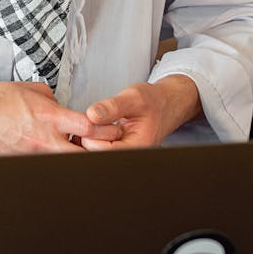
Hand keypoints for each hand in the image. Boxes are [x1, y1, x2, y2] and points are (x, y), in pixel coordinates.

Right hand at [0, 81, 121, 162]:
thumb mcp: (30, 89)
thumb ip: (52, 100)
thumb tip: (61, 107)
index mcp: (49, 117)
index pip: (90, 127)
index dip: (105, 130)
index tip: (107, 128)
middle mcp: (43, 141)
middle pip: (84, 155)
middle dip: (96, 152)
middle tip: (99, 148)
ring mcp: (32, 158)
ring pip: (63, 165)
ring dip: (72, 159)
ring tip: (70, 151)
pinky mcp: (19, 167)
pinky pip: (41, 169)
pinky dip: (48, 164)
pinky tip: (47, 156)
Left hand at [81, 75, 202, 150]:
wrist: (164, 105)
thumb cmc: (153, 102)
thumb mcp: (134, 98)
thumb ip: (113, 106)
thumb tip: (92, 115)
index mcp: (136, 147)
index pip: (100, 149)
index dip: (90, 133)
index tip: (92, 117)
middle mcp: (128, 155)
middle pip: (94, 154)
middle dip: (88, 136)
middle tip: (94, 118)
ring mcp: (121, 154)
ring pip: (92, 152)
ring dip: (88, 136)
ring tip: (97, 121)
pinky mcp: (114, 151)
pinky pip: (95, 149)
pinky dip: (91, 137)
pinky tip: (97, 126)